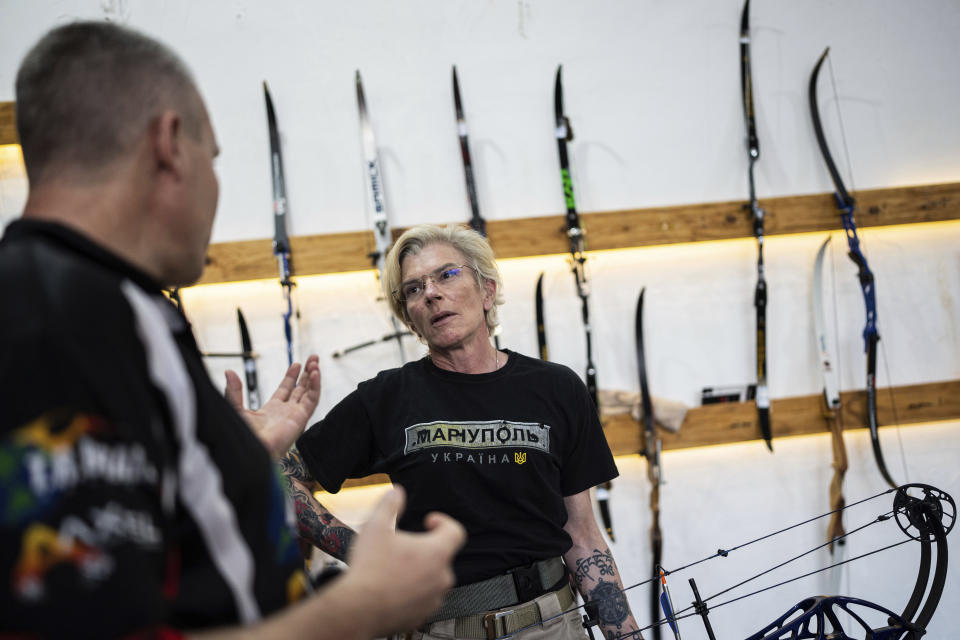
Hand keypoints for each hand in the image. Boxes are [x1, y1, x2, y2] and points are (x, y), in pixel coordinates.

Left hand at [224, 355, 320, 457]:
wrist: (252, 451)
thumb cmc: (243, 436)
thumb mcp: (235, 409)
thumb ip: (234, 391)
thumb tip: (229, 372)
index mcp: (271, 410)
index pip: (285, 390)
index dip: (291, 376)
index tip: (296, 364)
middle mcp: (285, 412)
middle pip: (300, 389)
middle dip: (307, 373)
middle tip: (313, 358)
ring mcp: (295, 415)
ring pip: (308, 392)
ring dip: (313, 377)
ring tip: (315, 362)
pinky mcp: (301, 418)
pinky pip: (312, 399)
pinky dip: (315, 386)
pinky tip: (315, 373)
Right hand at [343, 487, 464, 635]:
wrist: (358, 609)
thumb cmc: (369, 569)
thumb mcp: (376, 527)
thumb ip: (390, 505)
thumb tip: (397, 492)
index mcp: (436, 553)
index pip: (456, 532)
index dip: (443, 522)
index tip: (429, 521)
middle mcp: (441, 577)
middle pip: (441, 556)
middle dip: (424, 548)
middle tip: (401, 547)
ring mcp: (433, 599)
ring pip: (431, 579)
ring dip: (419, 571)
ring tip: (393, 569)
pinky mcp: (422, 616)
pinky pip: (422, 598)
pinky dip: (412, 592)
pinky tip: (391, 588)